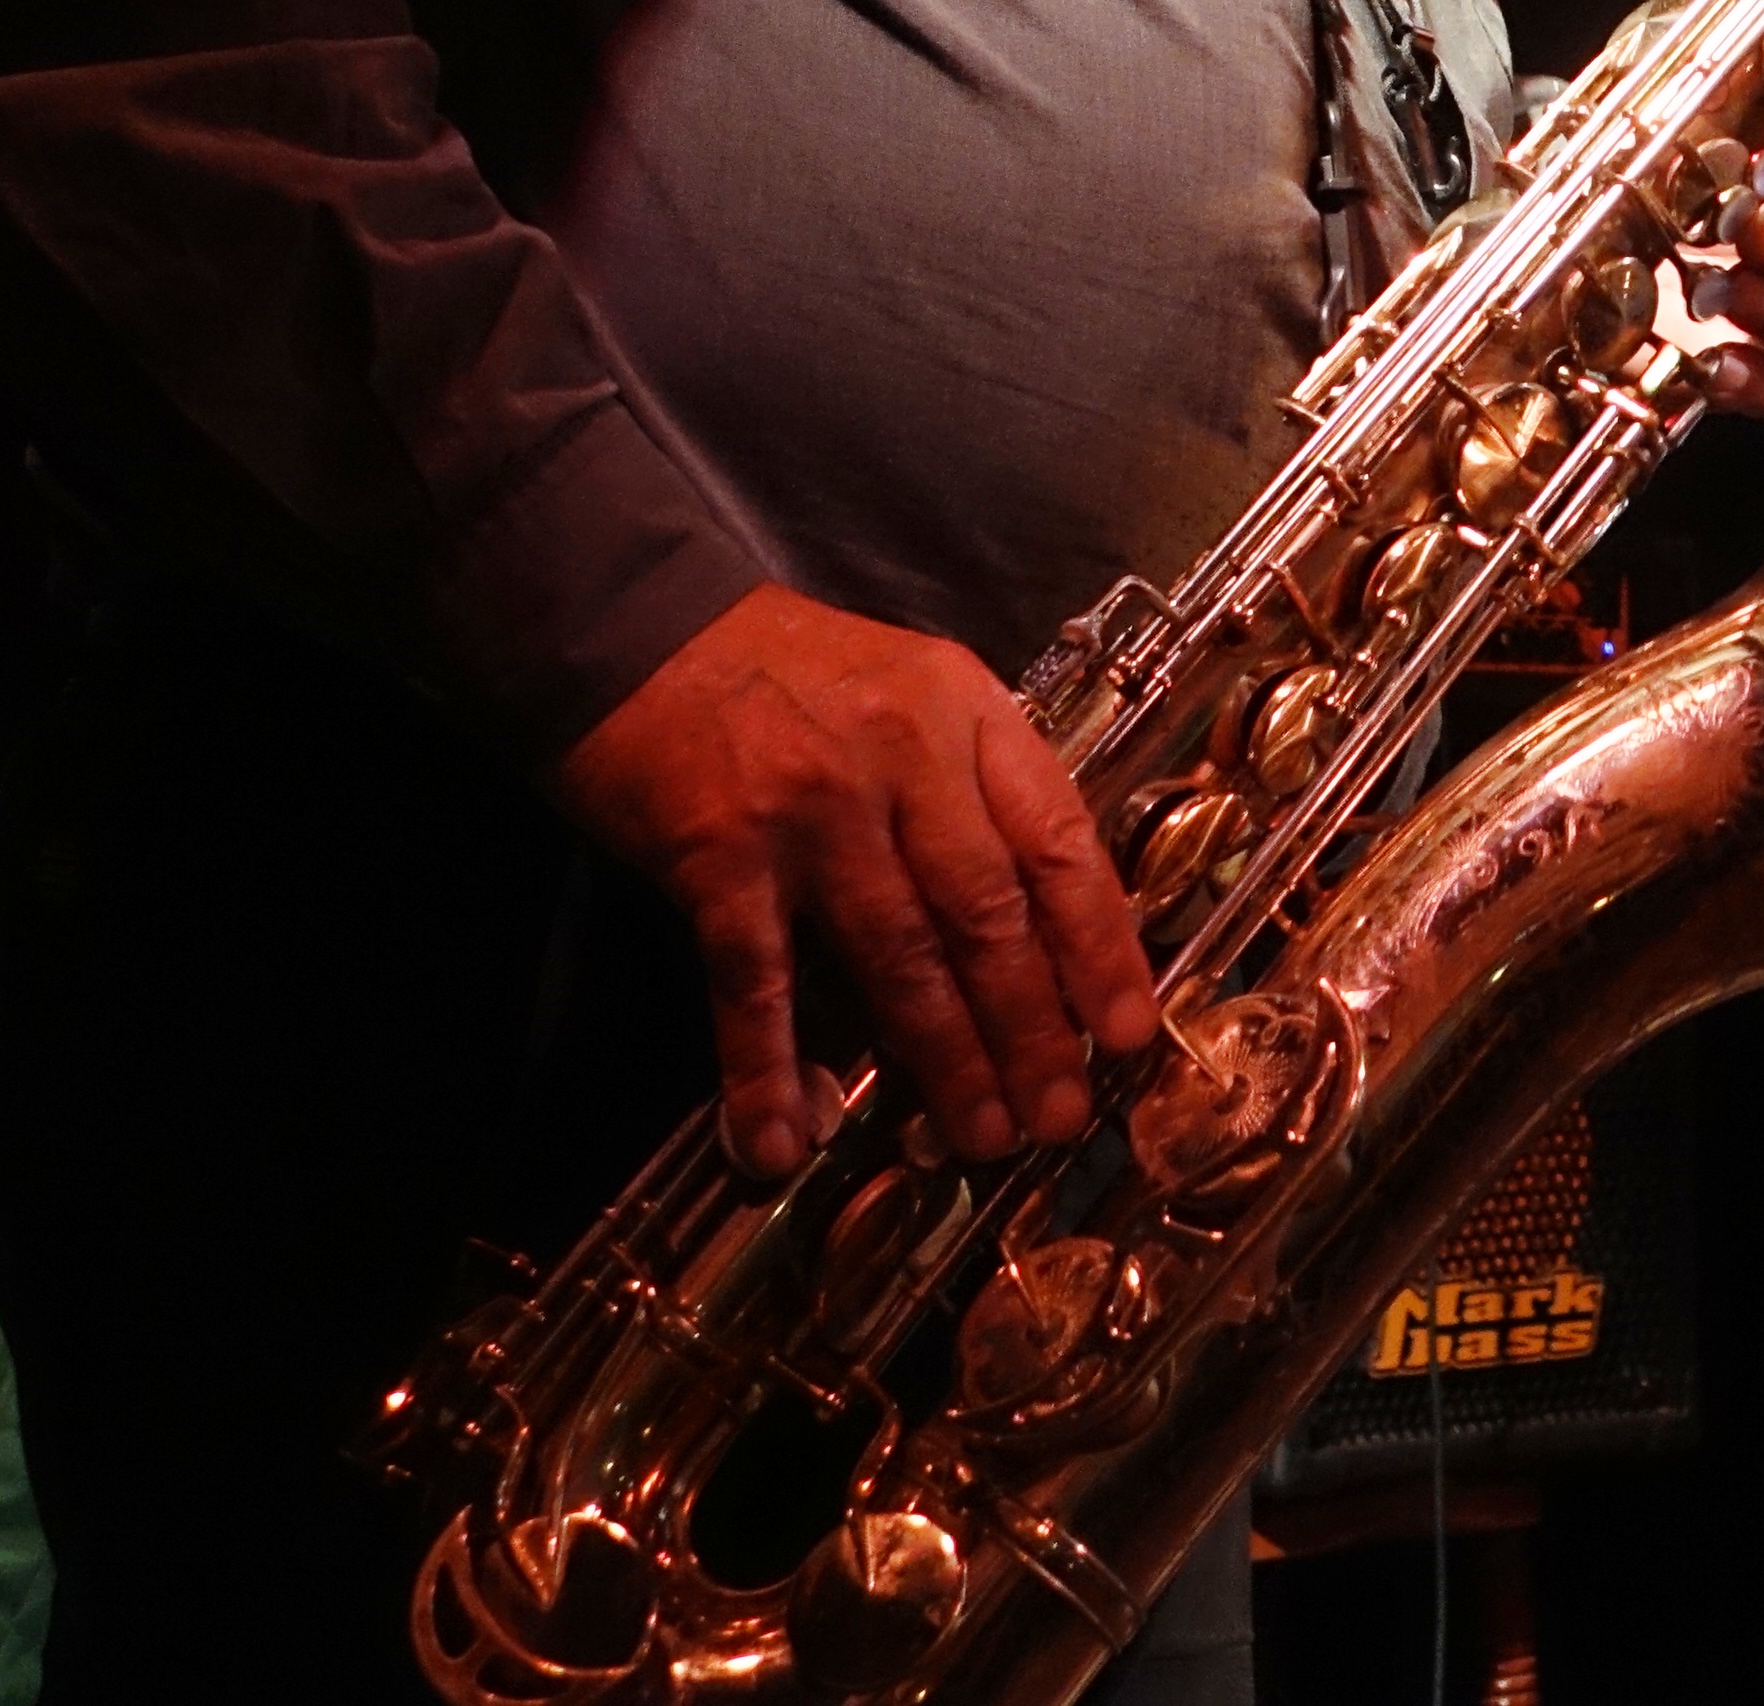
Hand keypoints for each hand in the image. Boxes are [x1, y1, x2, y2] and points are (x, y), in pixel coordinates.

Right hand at [550, 587, 1160, 1181]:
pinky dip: (767, 1069)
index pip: (1059, 842)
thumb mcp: (916, 687)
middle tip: (1061, 1114)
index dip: (1100, 945)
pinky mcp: (718, 855)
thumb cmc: (789, 667)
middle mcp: (903, 759)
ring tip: (982, 1135)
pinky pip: (755, 981)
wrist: (636, 625)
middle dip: (1031, 1027)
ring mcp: (811, 811)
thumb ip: (974, 782)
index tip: (1128, 1028)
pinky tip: (783, 1139)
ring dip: (943, 1057)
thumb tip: (1039, 914)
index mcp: (966, 715)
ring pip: (897, 956)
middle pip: (987, 915)